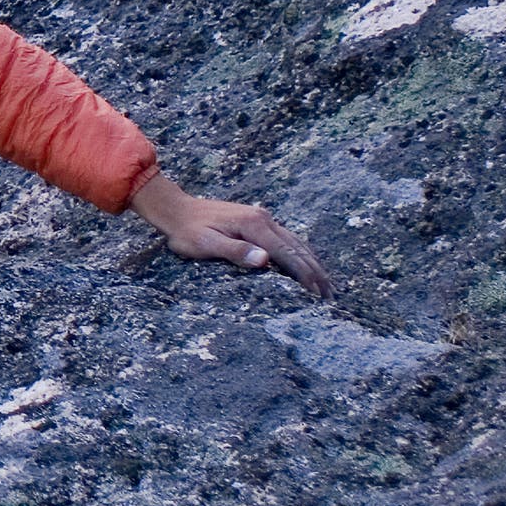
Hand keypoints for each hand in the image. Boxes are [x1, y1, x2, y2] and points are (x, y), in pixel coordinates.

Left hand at [128, 170, 331, 298]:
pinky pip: (287, 238)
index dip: (304, 275)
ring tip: (325, 284)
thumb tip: (265, 260)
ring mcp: (262, 218)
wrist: (176, 209)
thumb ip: (235, 251)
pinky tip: (306, 263)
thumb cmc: (187, 232)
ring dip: (312, 263)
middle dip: (315, 272)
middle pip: (297, 248)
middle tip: (330, 295)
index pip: (287, 253)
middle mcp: (263, 218)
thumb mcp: (205, 244)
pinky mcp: (258, 220)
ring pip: (296, 242)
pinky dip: (301, 253)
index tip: (317, 294)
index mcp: (254, 225)